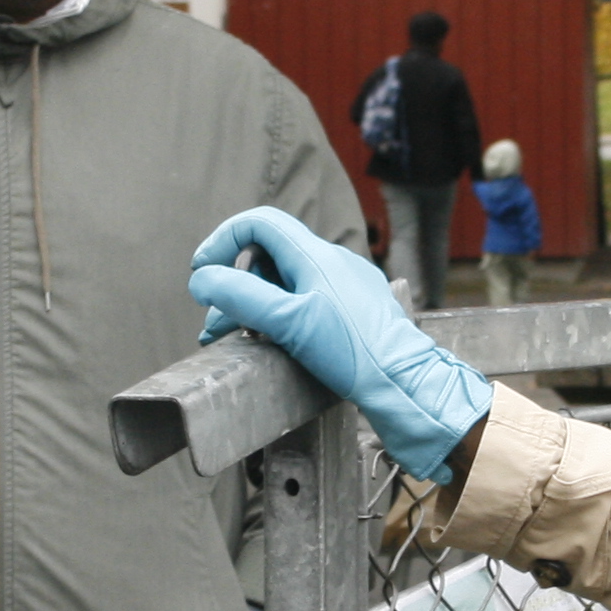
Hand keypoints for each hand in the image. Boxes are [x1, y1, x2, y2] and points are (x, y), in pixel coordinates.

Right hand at [186, 206, 493, 482]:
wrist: (407, 387)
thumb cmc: (355, 353)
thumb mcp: (288, 322)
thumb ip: (241, 296)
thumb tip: (203, 279)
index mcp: (316, 256)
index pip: (259, 224)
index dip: (224, 241)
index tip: (203, 273)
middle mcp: (332, 265)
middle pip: (268, 258)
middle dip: (235, 286)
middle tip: (215, 322)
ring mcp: (345, 289)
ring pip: (285, 286)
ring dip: (254, 307)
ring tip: (234, 338)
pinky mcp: (353, 314)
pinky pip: (305, 305)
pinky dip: (279, 319)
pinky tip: (271, 344)